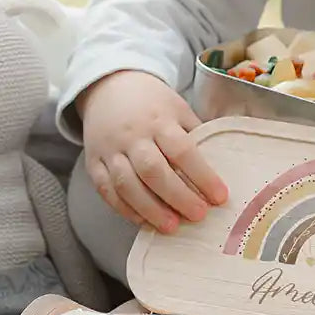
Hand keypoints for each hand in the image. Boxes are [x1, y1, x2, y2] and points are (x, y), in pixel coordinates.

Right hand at [79, 70, 228, 233]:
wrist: (109, 86)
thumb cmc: (152, 103)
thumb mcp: (178, 108)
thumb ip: (195, 135)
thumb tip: (221, 167)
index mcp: (160, 120)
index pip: (182, 150)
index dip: (202, 176)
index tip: (220, 196)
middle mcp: (133, 136)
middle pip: (153, 170)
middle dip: (178, 197)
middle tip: (198, 215)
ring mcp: (110, 150)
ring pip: (127, 184)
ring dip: (150, 209)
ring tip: (172, 227)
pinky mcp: (94, 163)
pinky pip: (106, 191)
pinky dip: (125, 210)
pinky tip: (144, 221)